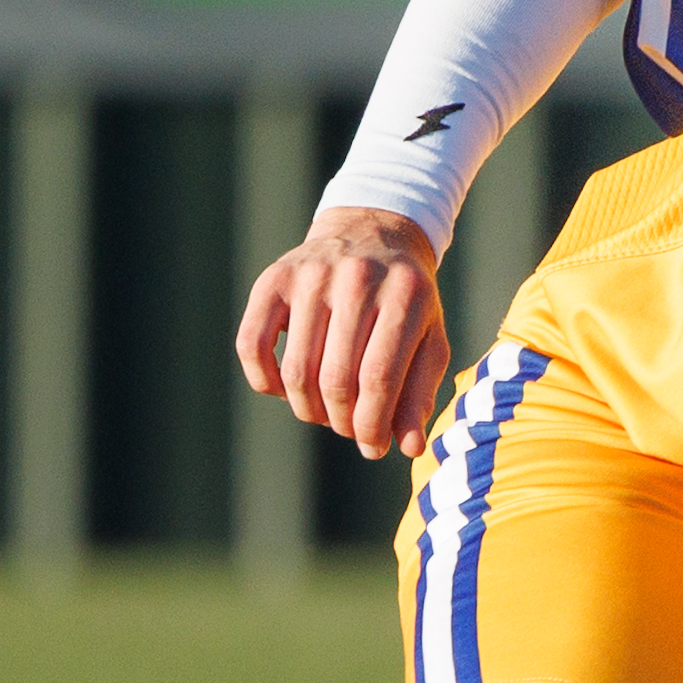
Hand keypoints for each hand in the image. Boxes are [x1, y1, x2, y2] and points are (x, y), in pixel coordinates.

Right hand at [237, 205, 449, 457]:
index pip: (378, 379)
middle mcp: (356, 279)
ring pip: (295, 371)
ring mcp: (310, 275)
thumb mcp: (429, 339)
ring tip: (325, 412)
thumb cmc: (406, 301)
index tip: (372, 448)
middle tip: (349, 428)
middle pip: (336, 380)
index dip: (371, 426)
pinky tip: (284, 389)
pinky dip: (264, 382)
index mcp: (405, 296)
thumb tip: (408, 448)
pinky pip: (252, 345)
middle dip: (342, 422)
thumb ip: (420, 393)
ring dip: (307, 409)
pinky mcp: (273, 279)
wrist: (372, 234)